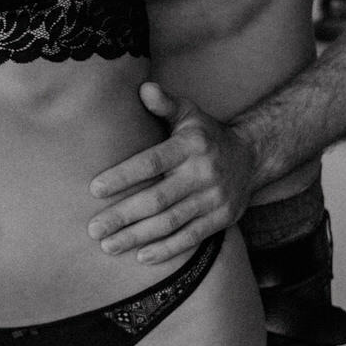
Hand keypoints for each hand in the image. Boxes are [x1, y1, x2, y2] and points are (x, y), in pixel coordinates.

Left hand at [88, 82, 259, 263]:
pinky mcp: (222, 219)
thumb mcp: (189, 113)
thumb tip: (143, 88)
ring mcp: (215, 198)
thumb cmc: (205, 134)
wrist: (252, 156)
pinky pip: (191, 237)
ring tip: (108, 245)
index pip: (152, 162)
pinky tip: (141, 257)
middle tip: (93, 229)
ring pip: (171, 222)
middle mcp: (204, 172)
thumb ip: (165, 103)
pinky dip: (166, 249)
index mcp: (190, 145)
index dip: (123, 177)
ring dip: (138, 237)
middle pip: (158, 199)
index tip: (94, 190)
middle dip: (123, 216)